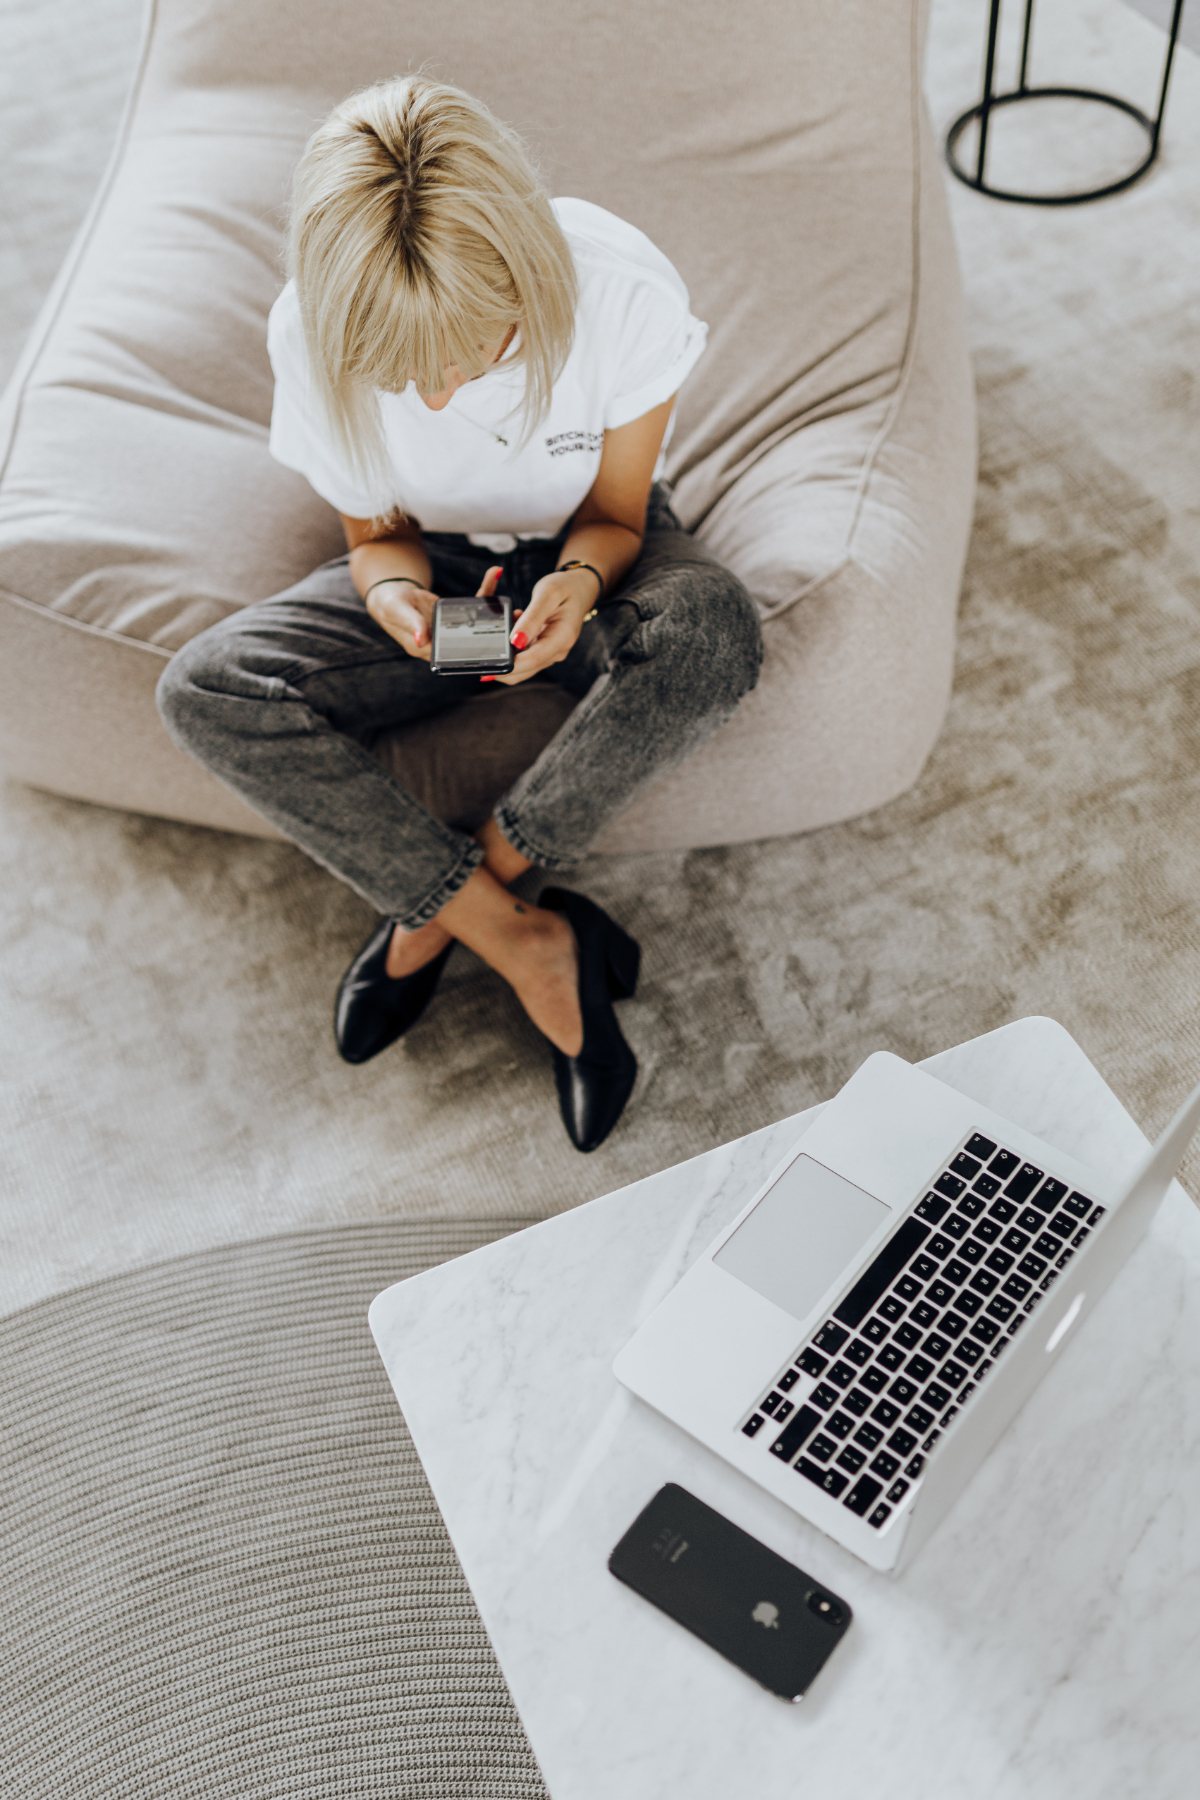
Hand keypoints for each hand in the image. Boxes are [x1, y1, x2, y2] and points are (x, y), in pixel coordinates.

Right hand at [365, 565, 507, 662]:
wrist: (391, 595)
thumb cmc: (390, 605)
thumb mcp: (398, 611)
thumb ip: (411, 624)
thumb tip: (423, 640)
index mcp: (428, 650)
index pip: (456, 657)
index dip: (476, 655)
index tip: (497, 647)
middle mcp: (443, 644)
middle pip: (473, 643)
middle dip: (495, 637)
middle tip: (515, 625)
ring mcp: (451, 632)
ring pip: (478, 626)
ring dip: (496, 617)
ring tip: (513, 608)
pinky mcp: (456, 618)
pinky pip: (474, 608)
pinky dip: (484, 594)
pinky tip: (496, 574)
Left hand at [489, 566, 597, 686]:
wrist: (579, 590)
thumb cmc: (565, 588)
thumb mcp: (548, 595)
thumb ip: (531, 618)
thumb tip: (515, 642)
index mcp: (562, 638)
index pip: (532, 659)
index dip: (510, 664)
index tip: (488, 662)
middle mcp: (556, 651)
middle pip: (523, 671)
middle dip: (501, 665)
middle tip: (478, 656)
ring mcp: (550, 654)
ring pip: (520, 668)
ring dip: (505, 656)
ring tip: (499, 629)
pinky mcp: (542, 652)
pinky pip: (522, 659)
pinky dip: (510, 649)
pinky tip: (508, 629)